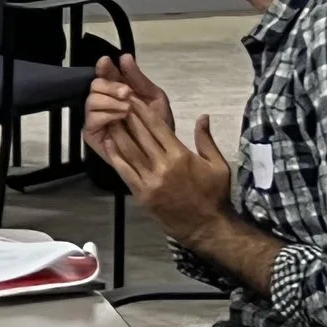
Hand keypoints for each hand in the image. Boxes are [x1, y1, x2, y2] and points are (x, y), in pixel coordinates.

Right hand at [84, 52, 172, 150]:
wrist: (163, 151)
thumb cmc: (159, 124)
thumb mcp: (154, 97)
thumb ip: (138, 78)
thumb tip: (124, 57)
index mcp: (116, 91)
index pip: (103, 74)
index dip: (103, 67)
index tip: (107, 62)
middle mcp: (103, 102)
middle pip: (94, 85)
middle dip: (110, 86)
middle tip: (127, 93)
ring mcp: (96, 117)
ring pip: (90, 100)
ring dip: (109, 101)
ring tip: (127, 109)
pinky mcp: (92, 133)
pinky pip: (91, 119)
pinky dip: (106, 115)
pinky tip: (120, 117)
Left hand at [92, 109, 233, 248]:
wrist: (207, 227)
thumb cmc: (214, 194)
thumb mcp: (218, 165)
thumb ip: (206, 139)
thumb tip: (202, 116)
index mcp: (181, 155)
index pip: (158, 127)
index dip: (143, 111)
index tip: (133, 99)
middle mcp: (163, 165)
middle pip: (141, 135)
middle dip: (127, 117)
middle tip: (116, 102)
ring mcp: (150, 180)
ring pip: (129, 151)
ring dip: (118, 133)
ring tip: (108, 118)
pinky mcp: (141, 193)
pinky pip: (124, 171)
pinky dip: (115, 156)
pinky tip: (108, 144)